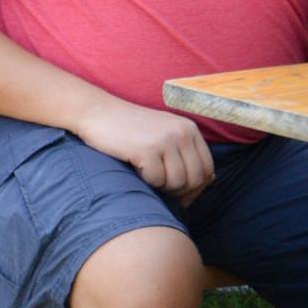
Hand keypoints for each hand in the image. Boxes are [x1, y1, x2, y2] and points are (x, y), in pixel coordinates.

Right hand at [74, 99, 215, 204]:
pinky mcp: (147, 150)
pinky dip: (147, 181)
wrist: (96, 112)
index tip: (182, 195)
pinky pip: (157, 180)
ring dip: (163, 187)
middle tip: (163, 191)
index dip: (197, 187)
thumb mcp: (163, 133)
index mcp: (189, 129)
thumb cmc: (128, 128)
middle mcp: (181, 133)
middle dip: (181, 191)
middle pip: (196, 178)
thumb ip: (186, 152)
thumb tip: (212, 181)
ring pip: (178, 182)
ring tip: (149, 178)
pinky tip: (137, 170)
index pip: (208, 168)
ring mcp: (165, 141)